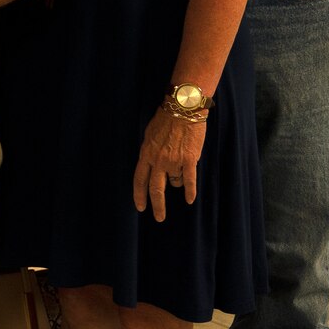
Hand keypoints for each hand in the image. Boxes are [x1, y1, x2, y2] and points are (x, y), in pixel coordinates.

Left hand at [133, 106, 203, 222]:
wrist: (182, 109)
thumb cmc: (165, 120)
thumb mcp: (149, 136)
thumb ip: (150, 153)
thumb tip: (152, 168)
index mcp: (145, 154)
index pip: (139, 180)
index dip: (139, 195)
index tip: (140, 207)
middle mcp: (158, 160)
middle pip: (155, 189)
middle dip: (156, 206)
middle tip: (158, 218)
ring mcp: (173, 161)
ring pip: (175, 182)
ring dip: (177, 180)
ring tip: (180, 165)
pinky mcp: (189, 160)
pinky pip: (189, 180)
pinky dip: (190, 191)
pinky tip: (189, 200)